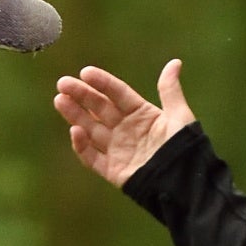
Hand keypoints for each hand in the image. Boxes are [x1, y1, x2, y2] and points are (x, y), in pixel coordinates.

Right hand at [51, 59, 194, 186]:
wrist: (185, 183)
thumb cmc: (184, 148)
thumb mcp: (179, 116)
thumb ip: (170, 90)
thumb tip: (174, 62)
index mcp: (141, 114)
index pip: (117, 94)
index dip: (102, 83)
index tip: (85, 72)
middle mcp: (126, 129)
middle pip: (99, 109)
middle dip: (81, 96)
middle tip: (63, 84)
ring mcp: (118, 149)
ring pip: (91, 129)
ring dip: (75, 115)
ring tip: (60, 100)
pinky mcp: (113, 170)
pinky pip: (92, 157)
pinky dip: (82, 146)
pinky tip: (75, 131)